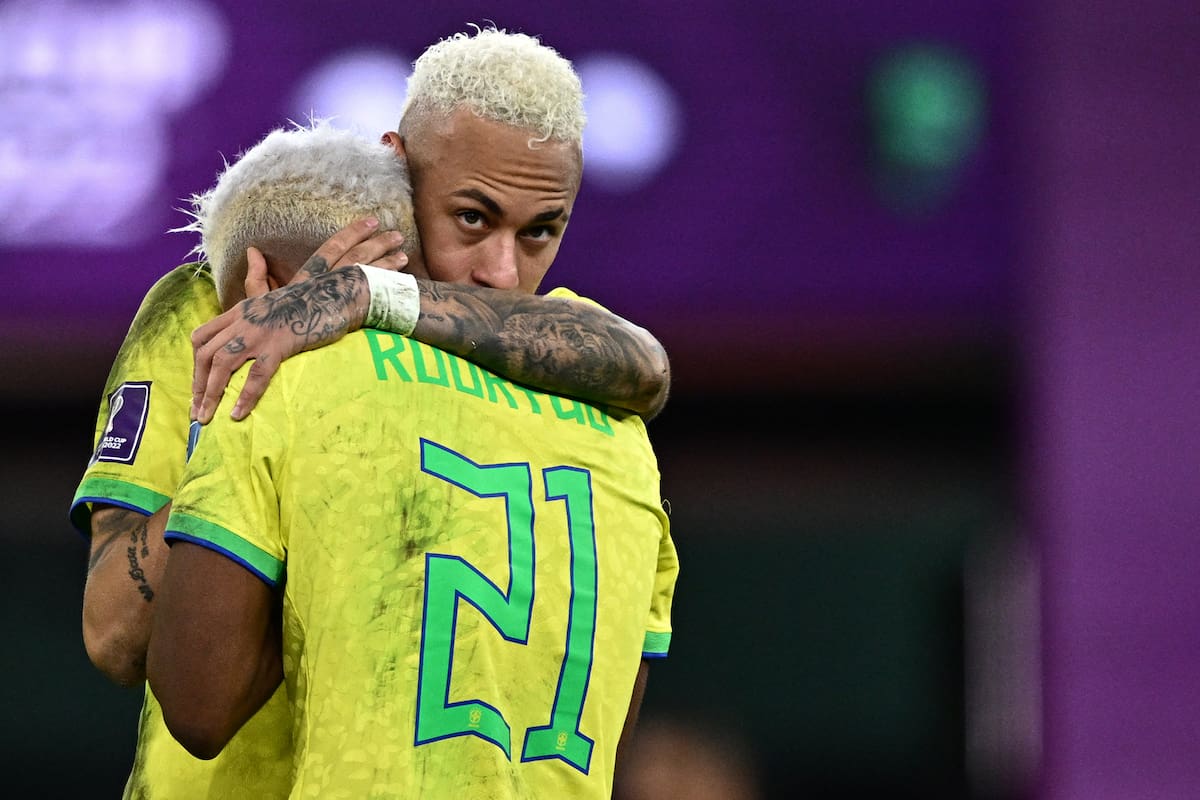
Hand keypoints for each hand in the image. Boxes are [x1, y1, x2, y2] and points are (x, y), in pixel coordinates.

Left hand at [191, 218, 407, 422]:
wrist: (333, 293)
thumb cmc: (307, 298)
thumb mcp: (275, 292)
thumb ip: (258, 281)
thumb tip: (252, 253)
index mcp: (238, 311)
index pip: (201, 337)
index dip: (195, 364)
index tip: (198, 386)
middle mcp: (242, 321)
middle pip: (206, 353)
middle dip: (197, 385)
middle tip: (197, 411)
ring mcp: (259, 333)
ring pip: (223, 363)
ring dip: (211, 393)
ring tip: (207, 417)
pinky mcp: (279, 345)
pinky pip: (257, 374)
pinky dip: (245, 395)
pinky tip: (238, 414)